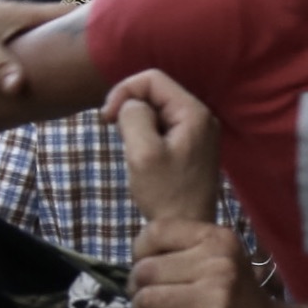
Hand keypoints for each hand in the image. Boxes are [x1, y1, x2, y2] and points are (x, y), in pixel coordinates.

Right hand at [105, 69, 220, 222]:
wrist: (186, 229)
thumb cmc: (165, 194)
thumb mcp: (142, 152)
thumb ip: (134, 117)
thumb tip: (132, 105)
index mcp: (193, 113)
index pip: (152, 79)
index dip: (124, 91)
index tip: (107, 119)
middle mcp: (201, 117)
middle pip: (156, 93)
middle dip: (130, 108)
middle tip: (117, 135)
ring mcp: (198, 133)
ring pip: (157, 111)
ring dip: (137, 124)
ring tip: (132, 150)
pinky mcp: (191, 147)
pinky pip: (163, 128)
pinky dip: (146, 136)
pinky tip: (142, 157)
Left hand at [128, 218, 273, 307]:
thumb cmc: (234, 299)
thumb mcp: (218, 262)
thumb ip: (182, 251)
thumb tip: (134, 258)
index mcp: (218, 239)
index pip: (156, 232)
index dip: (139, 253)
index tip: (147, 271)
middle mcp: (220, 262)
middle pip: (146, 269)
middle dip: (136, 288)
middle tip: (146, 301)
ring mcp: (218, 295)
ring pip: (146, 299)